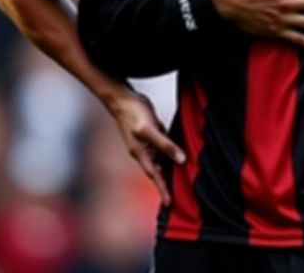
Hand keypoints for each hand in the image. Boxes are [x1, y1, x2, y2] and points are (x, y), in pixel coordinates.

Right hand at [106, 89, 186, 205]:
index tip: (169, 204)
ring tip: (181, 179)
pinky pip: (162, 148)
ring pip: (161, 160)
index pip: (155, 176)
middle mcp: (143, 151)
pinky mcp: (150, 134)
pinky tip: (177, 154)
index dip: (163, 189)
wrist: (122, 98)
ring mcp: (146, 143)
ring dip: (169, 169)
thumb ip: (166, 144)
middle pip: (158, 171)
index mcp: (141, 154)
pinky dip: (169, 154)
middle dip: (166, 183)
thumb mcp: (150, 130)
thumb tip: (181, 159)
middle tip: (179, 195)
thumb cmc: (133, 113)